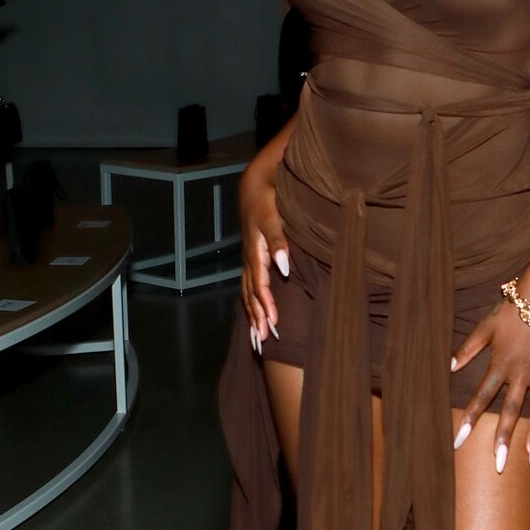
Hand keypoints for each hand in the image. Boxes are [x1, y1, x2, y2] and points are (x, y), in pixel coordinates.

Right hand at [238, 165, 289, 354]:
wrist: (254, 187)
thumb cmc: (266, 201)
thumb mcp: (273, 218)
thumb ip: (279, 242)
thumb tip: (282, 266)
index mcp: (255, 254)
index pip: (260, 287)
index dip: (267, 307)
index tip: (274, 325)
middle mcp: (249, 261)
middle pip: (251, 297)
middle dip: (256, 319)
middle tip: (262, 343)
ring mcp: (248, 261)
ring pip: (247, 294)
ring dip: (252, 315)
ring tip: (256, 337)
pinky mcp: (251, 259)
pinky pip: (248, 288)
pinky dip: (251, 304)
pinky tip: (255, 314)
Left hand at [450, 285, 529, 471]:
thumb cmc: (513, 310)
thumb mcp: (486, 327)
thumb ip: (468, 349)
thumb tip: (450, 367)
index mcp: (500, 365)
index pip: (482, 398)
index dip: (469, 420)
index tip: (458, 442)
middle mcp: (521, 374)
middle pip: (511, 412)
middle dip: (504, 440)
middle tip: (499, 466)